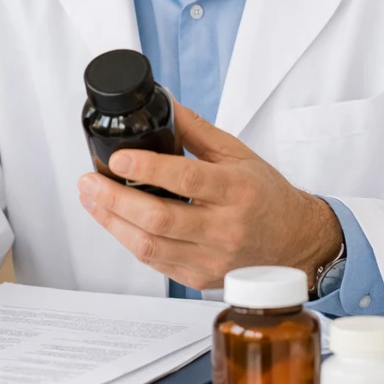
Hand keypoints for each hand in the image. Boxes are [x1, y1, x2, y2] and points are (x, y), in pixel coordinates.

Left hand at [76, 101, 342, 290]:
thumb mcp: (239, 154)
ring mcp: (212, 259)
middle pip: (159, 219)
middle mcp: (225, 228)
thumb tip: (163, 105)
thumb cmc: (266, 196)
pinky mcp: (200, 278)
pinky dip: (129, 240)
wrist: (294, 242)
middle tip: (89, 182)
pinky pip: (155, 263)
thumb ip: (197, 131)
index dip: (147, 168)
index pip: (186, 179)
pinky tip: (115, 222)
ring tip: (91, 200)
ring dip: (112, 222)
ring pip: (150, 247)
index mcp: (237, 191)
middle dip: (114, 199)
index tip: (118, 158)